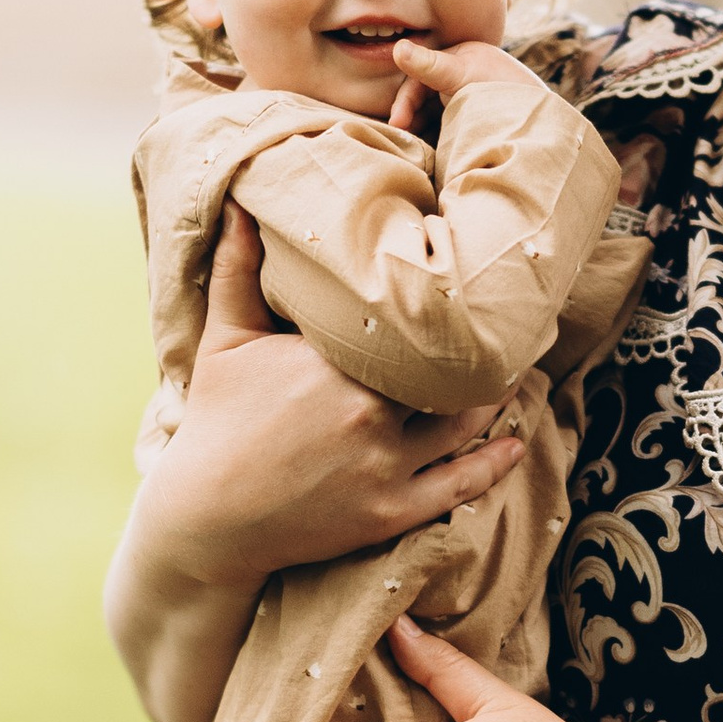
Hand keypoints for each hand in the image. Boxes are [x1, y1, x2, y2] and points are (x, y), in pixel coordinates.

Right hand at [153, 208, 524, 586]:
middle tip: (510, 320)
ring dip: (494, 396)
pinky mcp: (390, 511)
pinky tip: (517, 444)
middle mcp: (366, 411)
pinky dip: (494, 464)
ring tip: (513, 370)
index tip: (460, 278)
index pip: (405, 320)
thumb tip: (238, 203)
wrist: (205, 518)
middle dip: (473, 345)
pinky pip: (458, 484)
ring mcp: (382, 465)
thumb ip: (237, 270)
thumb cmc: (215, 421)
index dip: (434, 300)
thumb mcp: (223, 339)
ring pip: (461, 421)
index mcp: (332, 360)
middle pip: (443, 369)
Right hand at [387, 32, 537, 135]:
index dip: (405, 101)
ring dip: (422, 132)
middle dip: (411, 119)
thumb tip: (397, 47)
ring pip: (435, 117)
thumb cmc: (503, 90)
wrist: (542, 123)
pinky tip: (432, 154)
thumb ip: (429, 65)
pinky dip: (437, 141)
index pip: (420, 79)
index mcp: (462, 58)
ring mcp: (471, 102)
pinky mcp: (477, 125)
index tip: (398, 124)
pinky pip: (449, 131)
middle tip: (402, 139)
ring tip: (415, 150)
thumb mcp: (462, 75)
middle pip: (425, 99)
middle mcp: (465, 78)